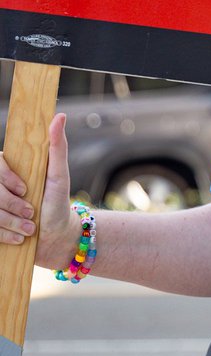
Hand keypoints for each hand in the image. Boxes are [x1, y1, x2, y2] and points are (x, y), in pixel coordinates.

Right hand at [0, 113, 79, 268]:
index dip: (6, 178)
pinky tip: (20, 240)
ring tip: (30, 230)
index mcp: (11, 168)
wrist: (57, 238)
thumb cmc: (59, 203)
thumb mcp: (59, 175)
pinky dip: (5, 235)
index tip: (25, 190)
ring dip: (10, 223)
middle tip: (31, 214)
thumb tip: (60, 116)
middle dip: (11, 205)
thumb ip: (57, 146)